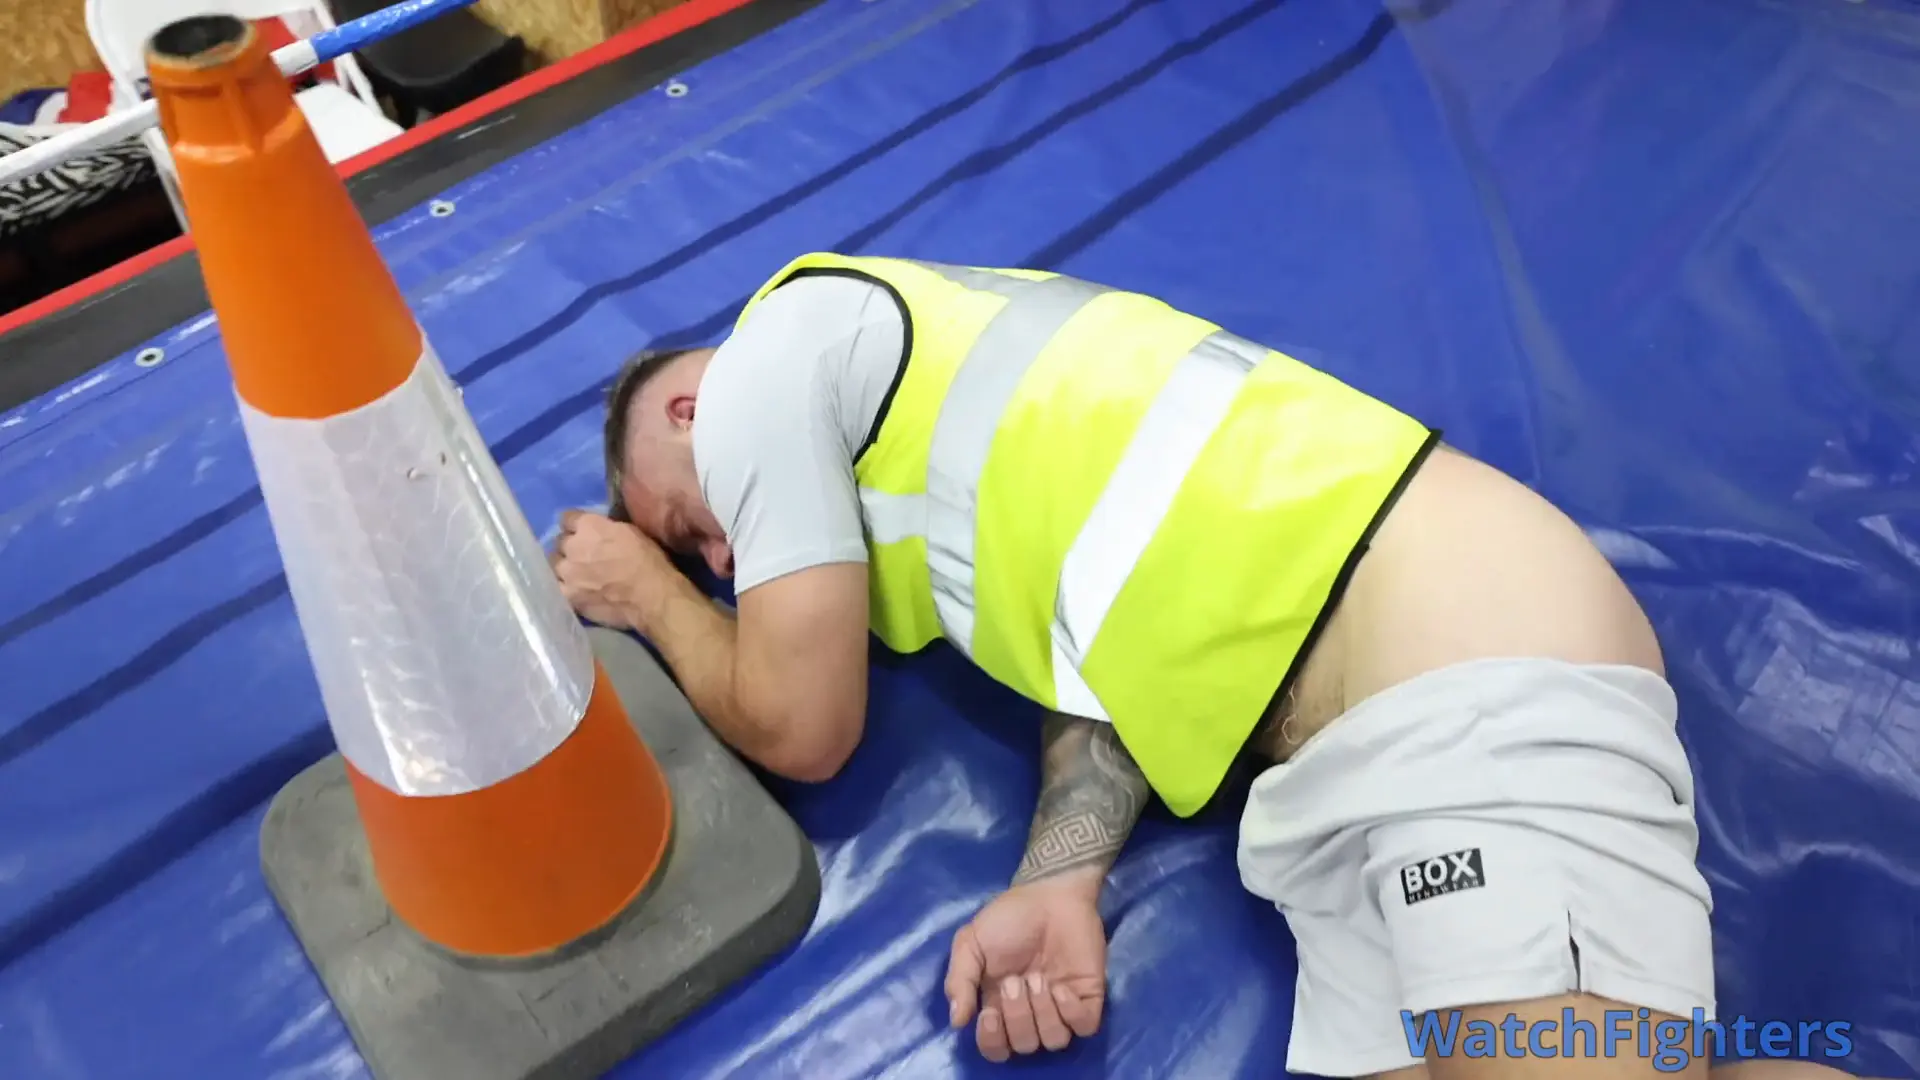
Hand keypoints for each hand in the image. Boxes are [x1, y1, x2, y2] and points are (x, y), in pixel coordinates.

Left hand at [550, 509, 676, 629]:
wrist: (651, 596)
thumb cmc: (648, 561)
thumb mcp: (630, 532)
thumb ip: (606, 529)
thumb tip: (597, 532)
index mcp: (589, 525)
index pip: (566, 517)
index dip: (574, 524)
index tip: (582, 531)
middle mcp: (572, 545)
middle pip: (559, 541)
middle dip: (569, 545)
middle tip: (582, 554)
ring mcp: (567, 572)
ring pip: (554, 563)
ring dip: (563, 565)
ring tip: (575, 573)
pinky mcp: (567, 595)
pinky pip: (556, 586)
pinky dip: (563, 586)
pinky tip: (572, 589)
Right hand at [945, 875, 1108, 1062]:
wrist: (1049, 893)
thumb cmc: (1008, 918)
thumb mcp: (970, 943)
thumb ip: (959, 981)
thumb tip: (957, 1022)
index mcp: (999, 1006)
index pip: (995, 1048)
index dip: (992, 1041)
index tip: (989, 1014)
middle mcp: (1030, 1013)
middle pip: (1024, 1046)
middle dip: (1018, 1016)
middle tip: (1016, 979)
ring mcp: (1061, 1007)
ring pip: (1054, 1041)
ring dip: (1043, 1013)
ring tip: (1039, 978)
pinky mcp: (1088, 997)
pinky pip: (1084, 1027)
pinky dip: (1071, 1012)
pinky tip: (1061, 986)